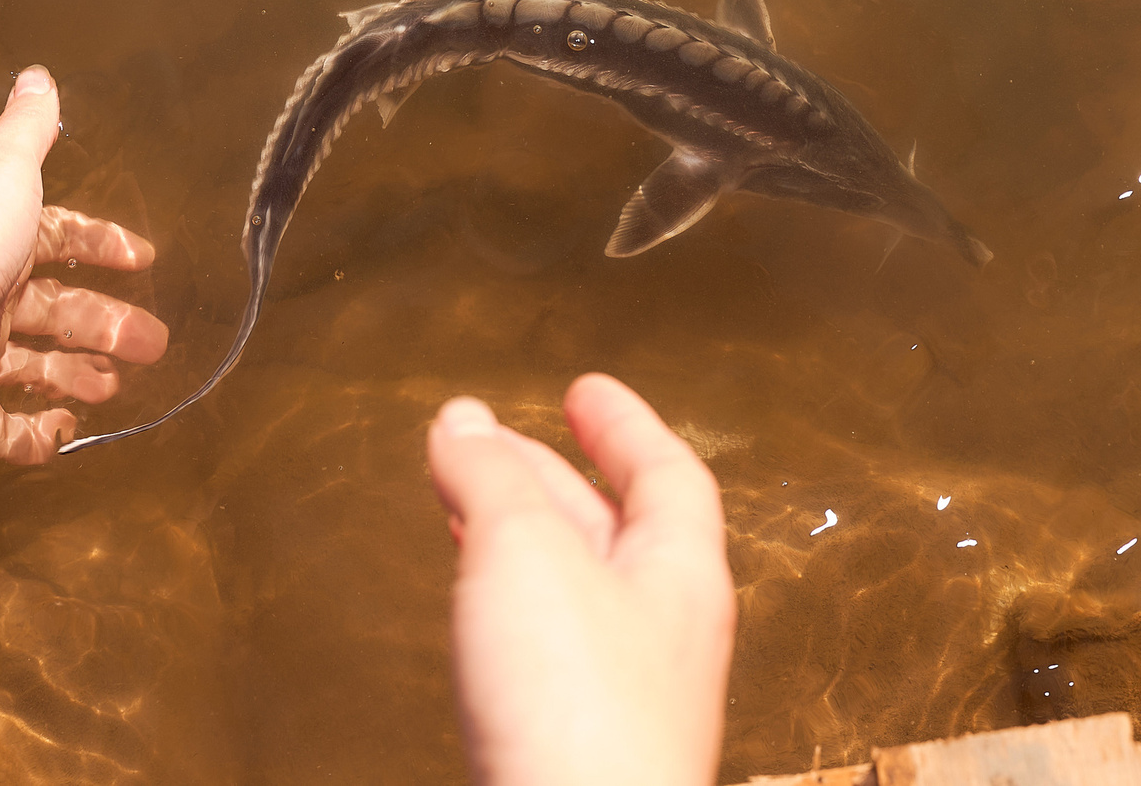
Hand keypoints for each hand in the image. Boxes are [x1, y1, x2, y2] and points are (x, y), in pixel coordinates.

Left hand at [0, 66, 170, 461]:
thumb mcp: (3, 172)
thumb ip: (27, 129)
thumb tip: (38, 76)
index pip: (60, 240)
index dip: (101, 246)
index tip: (143, 258)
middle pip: (58, 312)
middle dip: (109, 324)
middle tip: (154, 342)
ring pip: (35, 370)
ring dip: (78, 377)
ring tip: (116, 386)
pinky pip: (5, 433)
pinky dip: (36, 438)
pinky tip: (64, 433)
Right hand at [426, 375, 734, 785]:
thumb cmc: (578, 710)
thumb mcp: (527, 551)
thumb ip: (492, 478)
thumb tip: (461, 422)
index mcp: (680, 576)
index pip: (669, 476)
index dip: (625, 425)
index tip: (585, 390)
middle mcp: (662, 636)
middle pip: (614, 531)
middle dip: (549, 476)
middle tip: (491, 439)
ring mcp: (621, 700)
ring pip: (571, 592)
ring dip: (515, 538)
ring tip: (460, 505)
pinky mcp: (569, 751)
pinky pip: (541, 650)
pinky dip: (500, 604)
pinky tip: (467, 609)